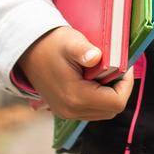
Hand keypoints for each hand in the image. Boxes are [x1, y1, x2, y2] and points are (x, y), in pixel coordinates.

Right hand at [16, 27, 135, 120]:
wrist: (27, 50)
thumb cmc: (51, 43)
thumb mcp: (69, 41)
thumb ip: (83, 50)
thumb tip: (95, 57)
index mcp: (75, 97)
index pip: (116, 102)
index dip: (126, 85)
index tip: (125, 66)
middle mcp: (71, 111)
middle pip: (111, 110)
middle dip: (119, 89)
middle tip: (117, 69)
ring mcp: (66, 113)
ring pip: (102, 112)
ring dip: (110, 94)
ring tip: (106, 72)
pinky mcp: (64, 110)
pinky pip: (91, 110)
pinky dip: (99, 97)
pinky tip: (95, 79)